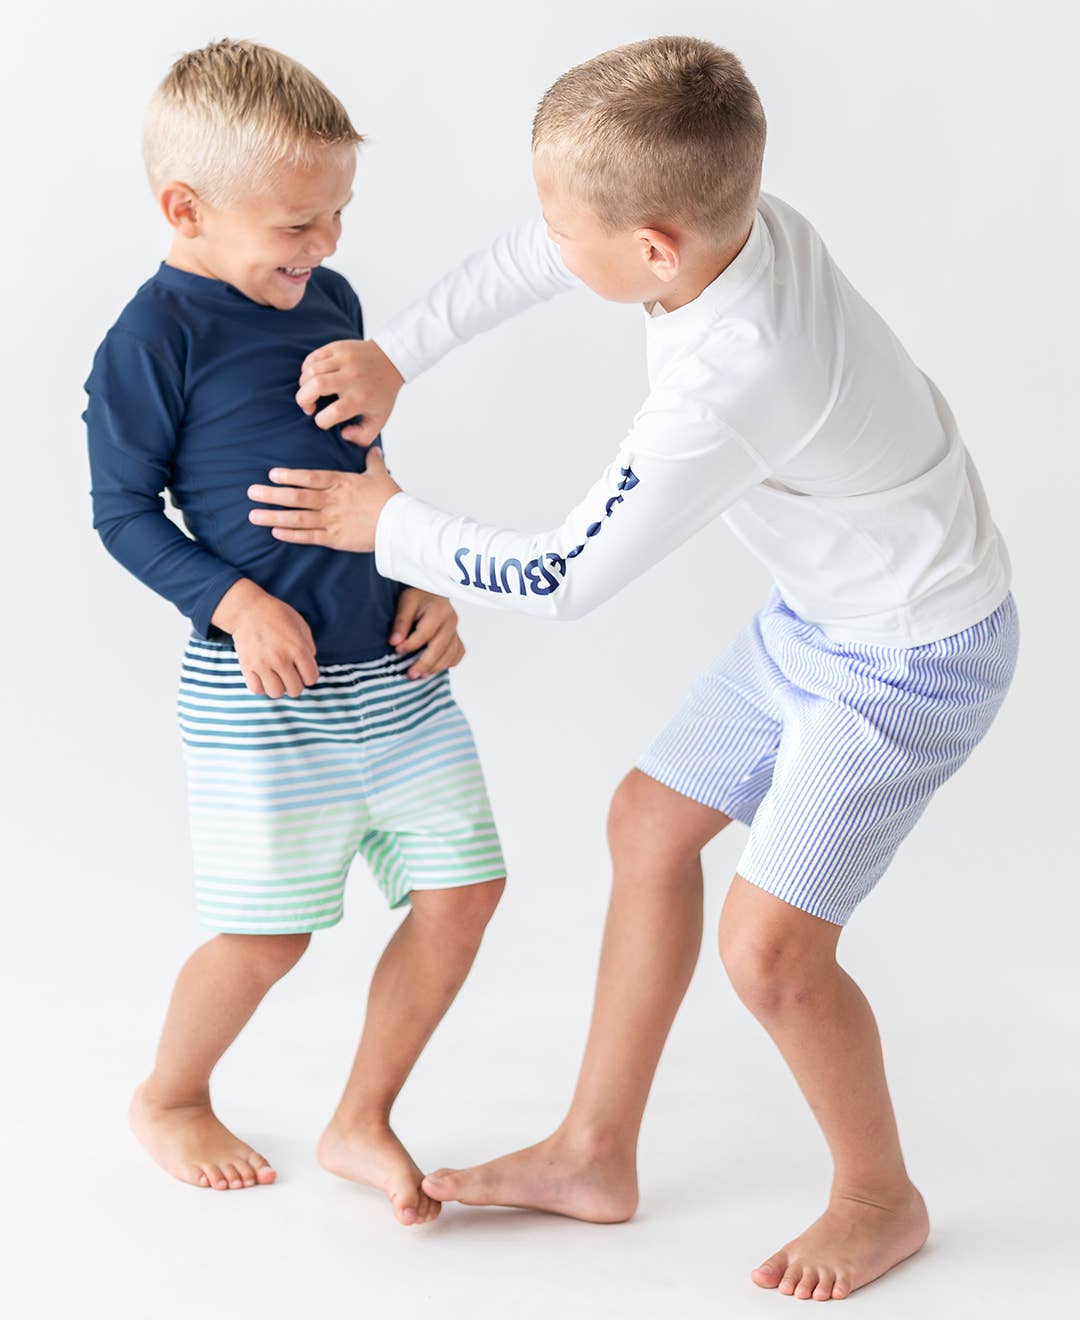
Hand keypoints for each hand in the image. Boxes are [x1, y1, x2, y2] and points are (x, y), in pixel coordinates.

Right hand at [211, 579, 318, 698]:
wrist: (247, 609)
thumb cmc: (277, 616)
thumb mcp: (300, 626)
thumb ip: (309, 647)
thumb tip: (308, 667)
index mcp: (298, 648)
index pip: (311, 678)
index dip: (309, 676)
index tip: (303, 670)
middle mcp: (281, 658)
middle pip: (295, 690)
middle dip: (295, 685)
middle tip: (290, 675)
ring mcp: (262, 663)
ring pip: (276, 693)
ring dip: (278, 688)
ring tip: (276, 677)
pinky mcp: (246, 666)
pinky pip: (256, 689)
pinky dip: (261, 686)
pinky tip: (263, 677)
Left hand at [248, 447, 401, 551]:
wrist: (401, 524)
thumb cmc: (391, 499)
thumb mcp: (379, 475)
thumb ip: (371, 461)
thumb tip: (372, 448)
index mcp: (341, 483)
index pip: (309, 478)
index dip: (289, 477)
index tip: (272, 474)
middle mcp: (332, 501)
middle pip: (297, 497)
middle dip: (272, 495)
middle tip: (251, 492)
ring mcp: (332, 521)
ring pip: (297, 518)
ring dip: (273, 516)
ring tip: (253, 515)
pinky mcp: (335, 538)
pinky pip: (309, 536)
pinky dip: (291, 534)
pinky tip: (275, 531)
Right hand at [296, 339, 403, 445]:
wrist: (392, 360)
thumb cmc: (382, 393)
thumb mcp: (379, 420)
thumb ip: (363, 436)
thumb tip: (343, 434)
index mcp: (361, 398)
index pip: (332, 413)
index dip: (321, 421)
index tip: (324, 420)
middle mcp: (352, 378)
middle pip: (316, 386)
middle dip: (303, 400)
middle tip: (308, 406)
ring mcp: (345, 359)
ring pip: (311, 370)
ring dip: (303, 384)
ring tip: (309, 391)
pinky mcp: (338, 347)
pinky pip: (313, 357)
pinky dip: (306, 368)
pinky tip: (311, 377)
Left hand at [390, 589, 465, 678]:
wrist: (431, 593)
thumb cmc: (418, 597)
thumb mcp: (405, 603)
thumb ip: (401, 622)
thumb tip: (394, 642)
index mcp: (439, 611)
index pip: (425, 633)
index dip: (411, 644)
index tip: (397, 650)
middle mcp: (451, 622)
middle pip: (440, 647)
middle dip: (425, 663)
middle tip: (411, 674)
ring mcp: (456, 631)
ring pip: (450, 654)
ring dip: (435, 668)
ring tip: (420, 675)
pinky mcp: (457, 638)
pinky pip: (457, 655)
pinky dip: (448, 663)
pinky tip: (435, 668)